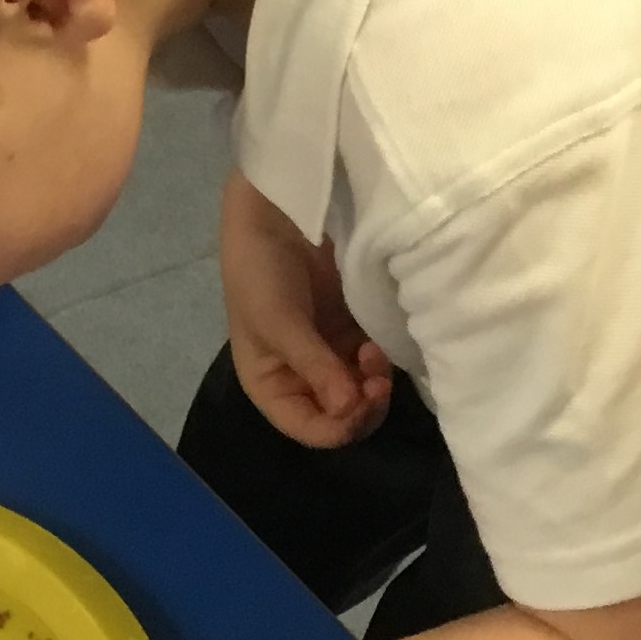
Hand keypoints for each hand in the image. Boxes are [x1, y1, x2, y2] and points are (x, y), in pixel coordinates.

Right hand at [220, 170, 391, 447]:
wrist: (272, 212)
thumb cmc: (260, 272)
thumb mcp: (280, 322)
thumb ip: (317, 367)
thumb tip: (350, 409)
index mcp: (269, 384)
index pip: (309, 428)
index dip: (339, 426)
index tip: (361, 399)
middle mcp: (299, 376)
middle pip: (340, 414)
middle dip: (361, 404)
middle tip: (377, 380)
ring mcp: (326, 351)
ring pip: (360, 388)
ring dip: (373, 381)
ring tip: (373, 350)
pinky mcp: (348, 326)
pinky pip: (370, 358)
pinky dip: (380, 358)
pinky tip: (379, 339)